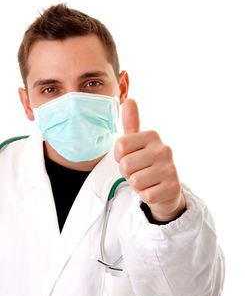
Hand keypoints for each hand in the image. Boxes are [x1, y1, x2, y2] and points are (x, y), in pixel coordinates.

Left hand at [114, 99, 185, 221]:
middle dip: (128, 173)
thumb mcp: (137, 144)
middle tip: (140, 172)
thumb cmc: (146, 165)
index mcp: (152, 135)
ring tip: (147, 181)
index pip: (120, 146)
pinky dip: (146, 195)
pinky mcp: (173, 187)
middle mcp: (164, 149)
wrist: (165, 190)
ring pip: (135, 180)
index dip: (120, 157)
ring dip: (137, 185)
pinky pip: (146, 195)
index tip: (131, 158)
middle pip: (125, 164)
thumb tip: (129, 100)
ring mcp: (171, 168)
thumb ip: (131, 124)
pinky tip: (155, 190)